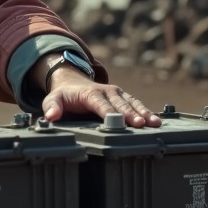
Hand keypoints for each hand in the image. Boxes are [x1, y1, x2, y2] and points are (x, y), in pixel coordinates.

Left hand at [42, 67, 160, 127]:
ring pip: (132, 103)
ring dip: (144, 112)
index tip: (119, 121)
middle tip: (142, 124)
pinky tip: (157, 121)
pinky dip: (146, 111)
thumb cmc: (64, 95)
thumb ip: (52, 106)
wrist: (72, 82)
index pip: (101, 105)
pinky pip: (136, 104)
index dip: (110, 113)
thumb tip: (51, 116)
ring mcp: (116, 93)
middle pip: (120, 104)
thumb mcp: (53, 99)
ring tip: (155, 123)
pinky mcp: (123, 97)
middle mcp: (106, 91)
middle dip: (131, 114)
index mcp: (90, 94)